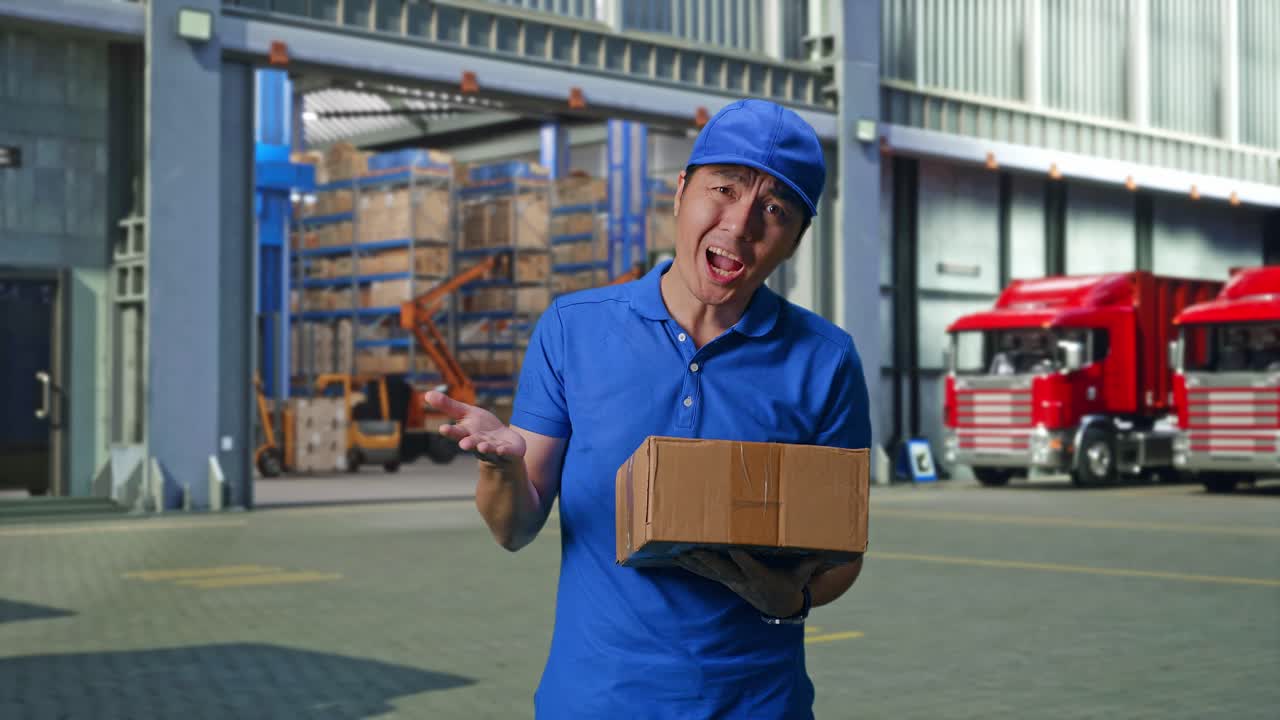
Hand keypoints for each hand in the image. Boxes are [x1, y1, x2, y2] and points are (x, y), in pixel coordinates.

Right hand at [425, 390, 526, 462]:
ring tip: (482, 447)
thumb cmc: (482, 428)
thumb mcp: (466, 414)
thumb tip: (425, 394)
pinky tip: (501, 449)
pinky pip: (506, 451)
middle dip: (468, 443)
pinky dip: (504, 451)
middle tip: (464, 444)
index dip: (451, 431)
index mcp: (467, 433)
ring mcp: (494, 448)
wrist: (504, 444)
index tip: (443, 429)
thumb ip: (448, 406)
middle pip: (472, 442)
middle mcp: (479, 442)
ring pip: (488, 448)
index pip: (457, 432)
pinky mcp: (509, 451)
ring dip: (485, 448)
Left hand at [676, 549, 822, 617]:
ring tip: (677, 550)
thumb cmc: (790, 584)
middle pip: (723, 569)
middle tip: (694, 547)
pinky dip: (690, 566)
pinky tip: (675, 557)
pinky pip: (704, 574)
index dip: (741, 557)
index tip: (732, 546)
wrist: (777, 606)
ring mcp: (731, 582)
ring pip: (709, 571)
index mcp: (762, 577)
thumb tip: (828, 551)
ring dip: (693, 562)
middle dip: (708, 559)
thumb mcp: (802, 574)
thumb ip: (811, 562)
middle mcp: (743, 581)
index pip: (750, 565)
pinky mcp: (724, 581)